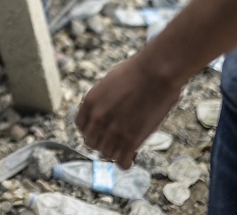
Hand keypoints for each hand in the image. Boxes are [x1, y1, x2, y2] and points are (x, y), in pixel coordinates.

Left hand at [74, 52, 183, 168]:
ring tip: (125, 147)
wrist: (156, 73)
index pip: (81, 127)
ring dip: (115, 152)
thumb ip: (103, 100)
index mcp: (89, 102)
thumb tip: (106, 111)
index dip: (92, 130)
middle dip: (102, 142)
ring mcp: (113, 130)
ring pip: (106, 154)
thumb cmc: (137, 73)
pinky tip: (131, 156)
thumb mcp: (109, 83)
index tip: (101, 131)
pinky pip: (121, 162)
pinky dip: (126, 162)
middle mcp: (97, 118)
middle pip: (92, 143)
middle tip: (115, 140)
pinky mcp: (131, 140)